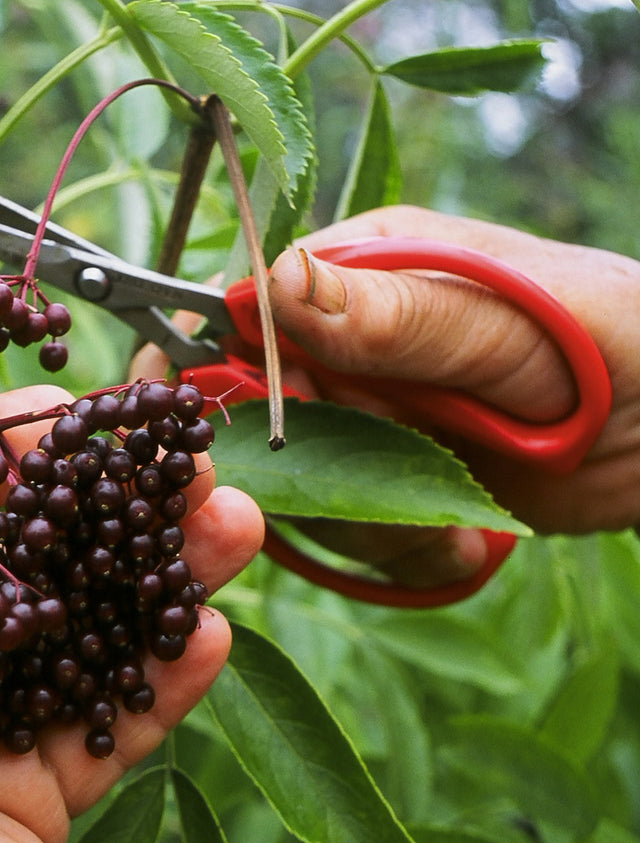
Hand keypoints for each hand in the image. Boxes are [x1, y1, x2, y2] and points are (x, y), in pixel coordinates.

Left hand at [0, 384, 264, 842]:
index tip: (68, 410)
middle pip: (15, 557)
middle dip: (97, 505)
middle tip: (177, 464)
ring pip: (79, 624)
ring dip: (154, 574)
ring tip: (232, 526)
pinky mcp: (37, 780)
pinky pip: (112, 709)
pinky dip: (163, 672)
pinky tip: (211, 633)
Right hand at [259, 206, 639, 585]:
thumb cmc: (621, 346)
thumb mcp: (518, 321)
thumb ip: (402, 312)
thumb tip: (278, 286)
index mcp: (369, 271)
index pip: (256, 311)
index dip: (262, 369)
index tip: (314, 411)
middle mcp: (353, 346)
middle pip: (266, 413)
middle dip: (323, 466)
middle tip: (404, 482)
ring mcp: (368, 421)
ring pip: (303, 485)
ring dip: (376, 521)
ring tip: (457, 521)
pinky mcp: (392, 485)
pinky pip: (352, 533)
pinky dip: (405, 553)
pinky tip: (465, 542)